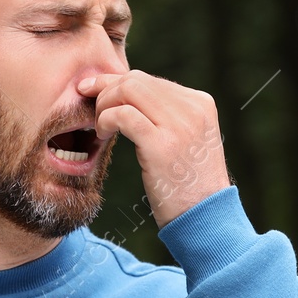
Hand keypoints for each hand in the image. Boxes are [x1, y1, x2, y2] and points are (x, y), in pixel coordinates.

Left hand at [79, 70, 231, 227]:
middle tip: (91, 110)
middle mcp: (193, 109)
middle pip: (136, 80)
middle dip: (106, 90)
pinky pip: (123, 115)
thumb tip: (129, 97)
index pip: (150, 80)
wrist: (206, 217)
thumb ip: (168, 117)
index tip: (94, 89)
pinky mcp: (162, 144)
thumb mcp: (189, 141)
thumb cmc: (190, 184)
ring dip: (104, 105)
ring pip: (128, 90)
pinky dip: (106, 120)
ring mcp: (179, 125)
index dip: (117, 83)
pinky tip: (102, 135)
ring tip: (100, 127)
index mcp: (201, 103)